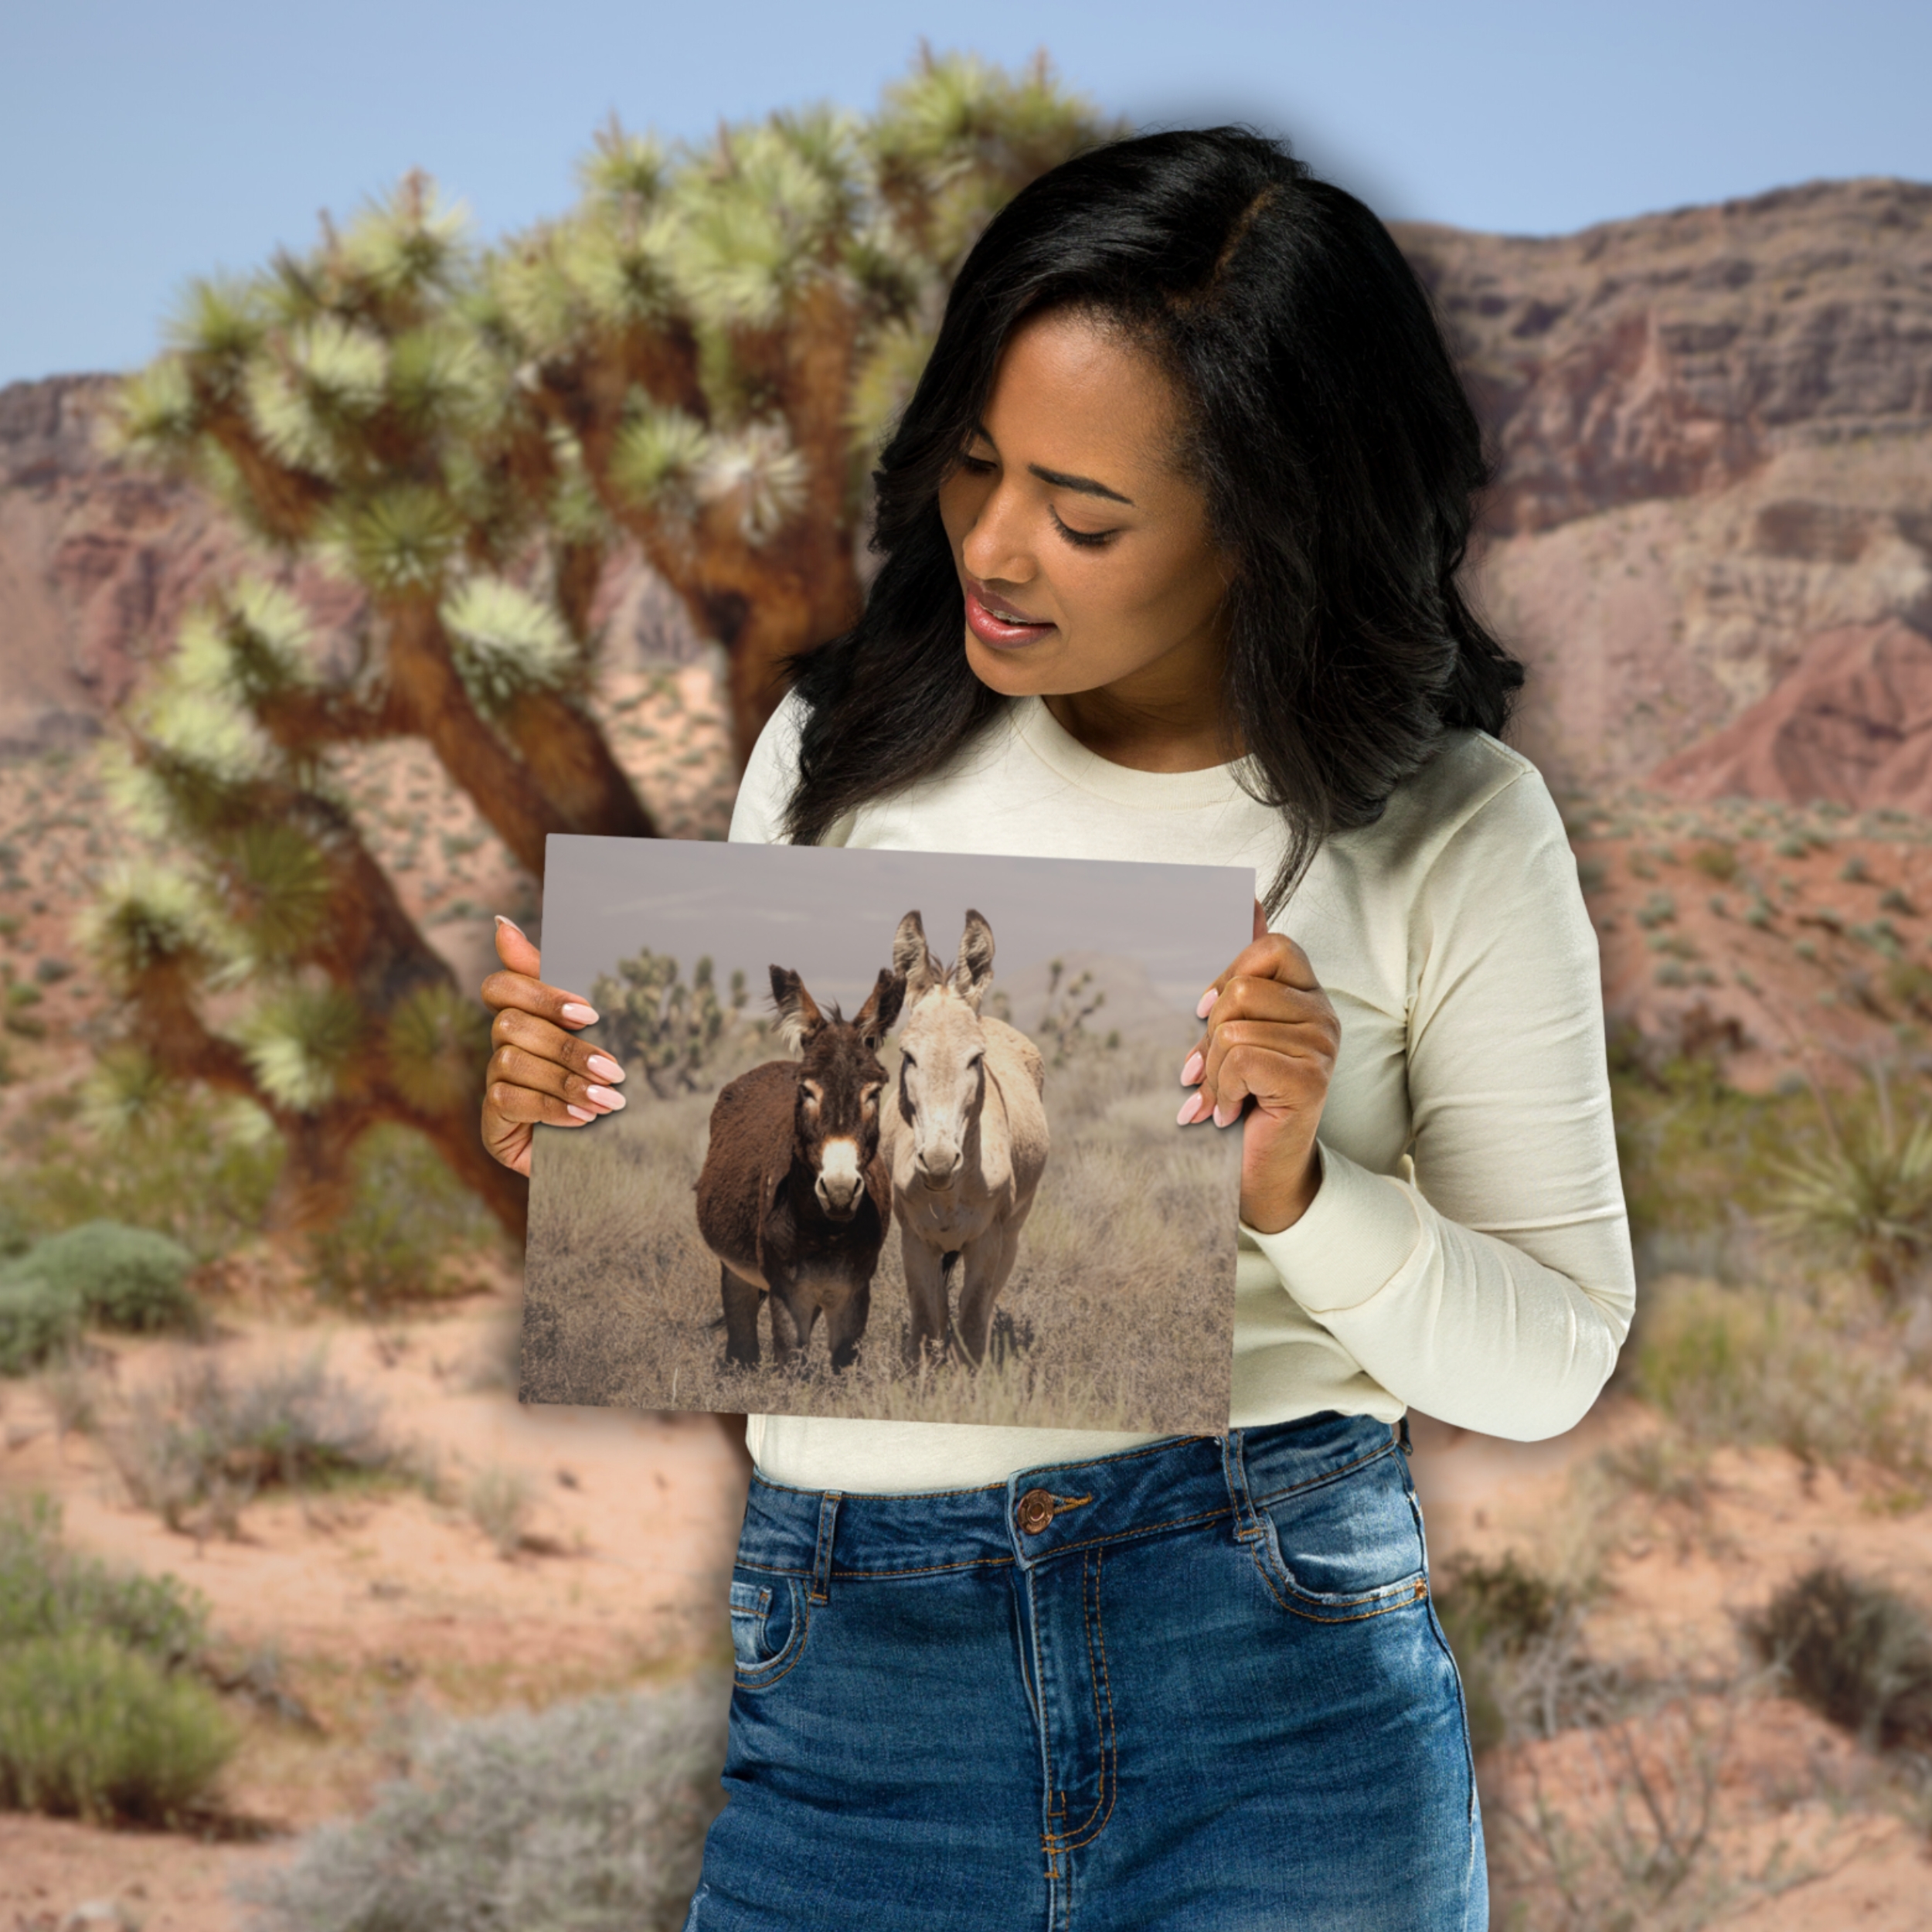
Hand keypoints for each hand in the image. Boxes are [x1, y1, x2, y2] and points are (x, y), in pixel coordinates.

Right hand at [479, 917, 627, 1176]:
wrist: (608, 1153)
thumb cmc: (601, 1082)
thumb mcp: (595, 1033)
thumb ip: (557, 980)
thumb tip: (501, 923)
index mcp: (523, 1018)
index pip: (501, 986)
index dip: (540, 994)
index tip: (589, 1013)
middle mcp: (500, 1048)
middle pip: (511, 1026)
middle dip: (568, 1048)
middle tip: (615, 1069)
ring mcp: (493, 1085)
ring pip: (512, 1063)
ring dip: (566, 1081)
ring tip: (609, 1100)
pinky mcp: (491, 1124)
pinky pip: (509, 1102)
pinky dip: (551, 1108)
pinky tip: (585, 1119)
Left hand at [1178, 900, 1339, 1234]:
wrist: (1262, 1170)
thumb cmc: (1245, 1096)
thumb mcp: (1235, 1028)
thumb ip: (1243, 969)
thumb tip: (1245, 897)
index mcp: (1307, 995)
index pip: (1271, 946)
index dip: (1228, 974)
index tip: (1205, 1012)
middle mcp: (1324, 1015)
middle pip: (1243, 990)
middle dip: (1210, 1035)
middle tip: (1208, 1070)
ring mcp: (1322, 1046)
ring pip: (1235, 1028)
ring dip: (1214, 1071)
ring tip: (1222, 1097)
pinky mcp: (1311, 1079)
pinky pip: (1243, 1059)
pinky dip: (1222, 1090)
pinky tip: (1230, 1112)